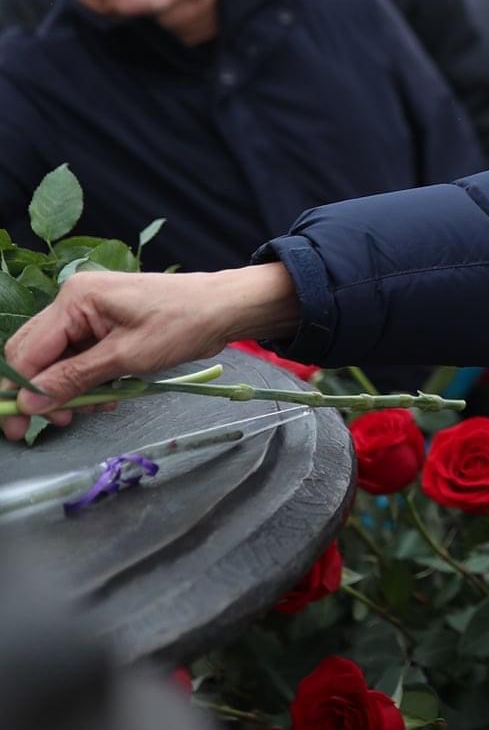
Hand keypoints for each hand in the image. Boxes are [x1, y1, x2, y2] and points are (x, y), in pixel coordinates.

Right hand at [1, 264, 300, 439]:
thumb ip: (75, 379)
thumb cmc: (183, 324)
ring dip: (71, 390)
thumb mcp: (127, 356)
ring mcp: (90, 313)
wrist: (226, 307)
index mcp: (74, 300)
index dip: (17, 392)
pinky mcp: (106, 325)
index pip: (25, 352)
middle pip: (35, 356)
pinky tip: (111, 396)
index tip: (18, 429)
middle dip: (43, 393)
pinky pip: (82, 358)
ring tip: (99, 407)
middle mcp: (74, 302)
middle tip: (61, 423)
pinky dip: (90, 380)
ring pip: (59, 361)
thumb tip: (29, 404)